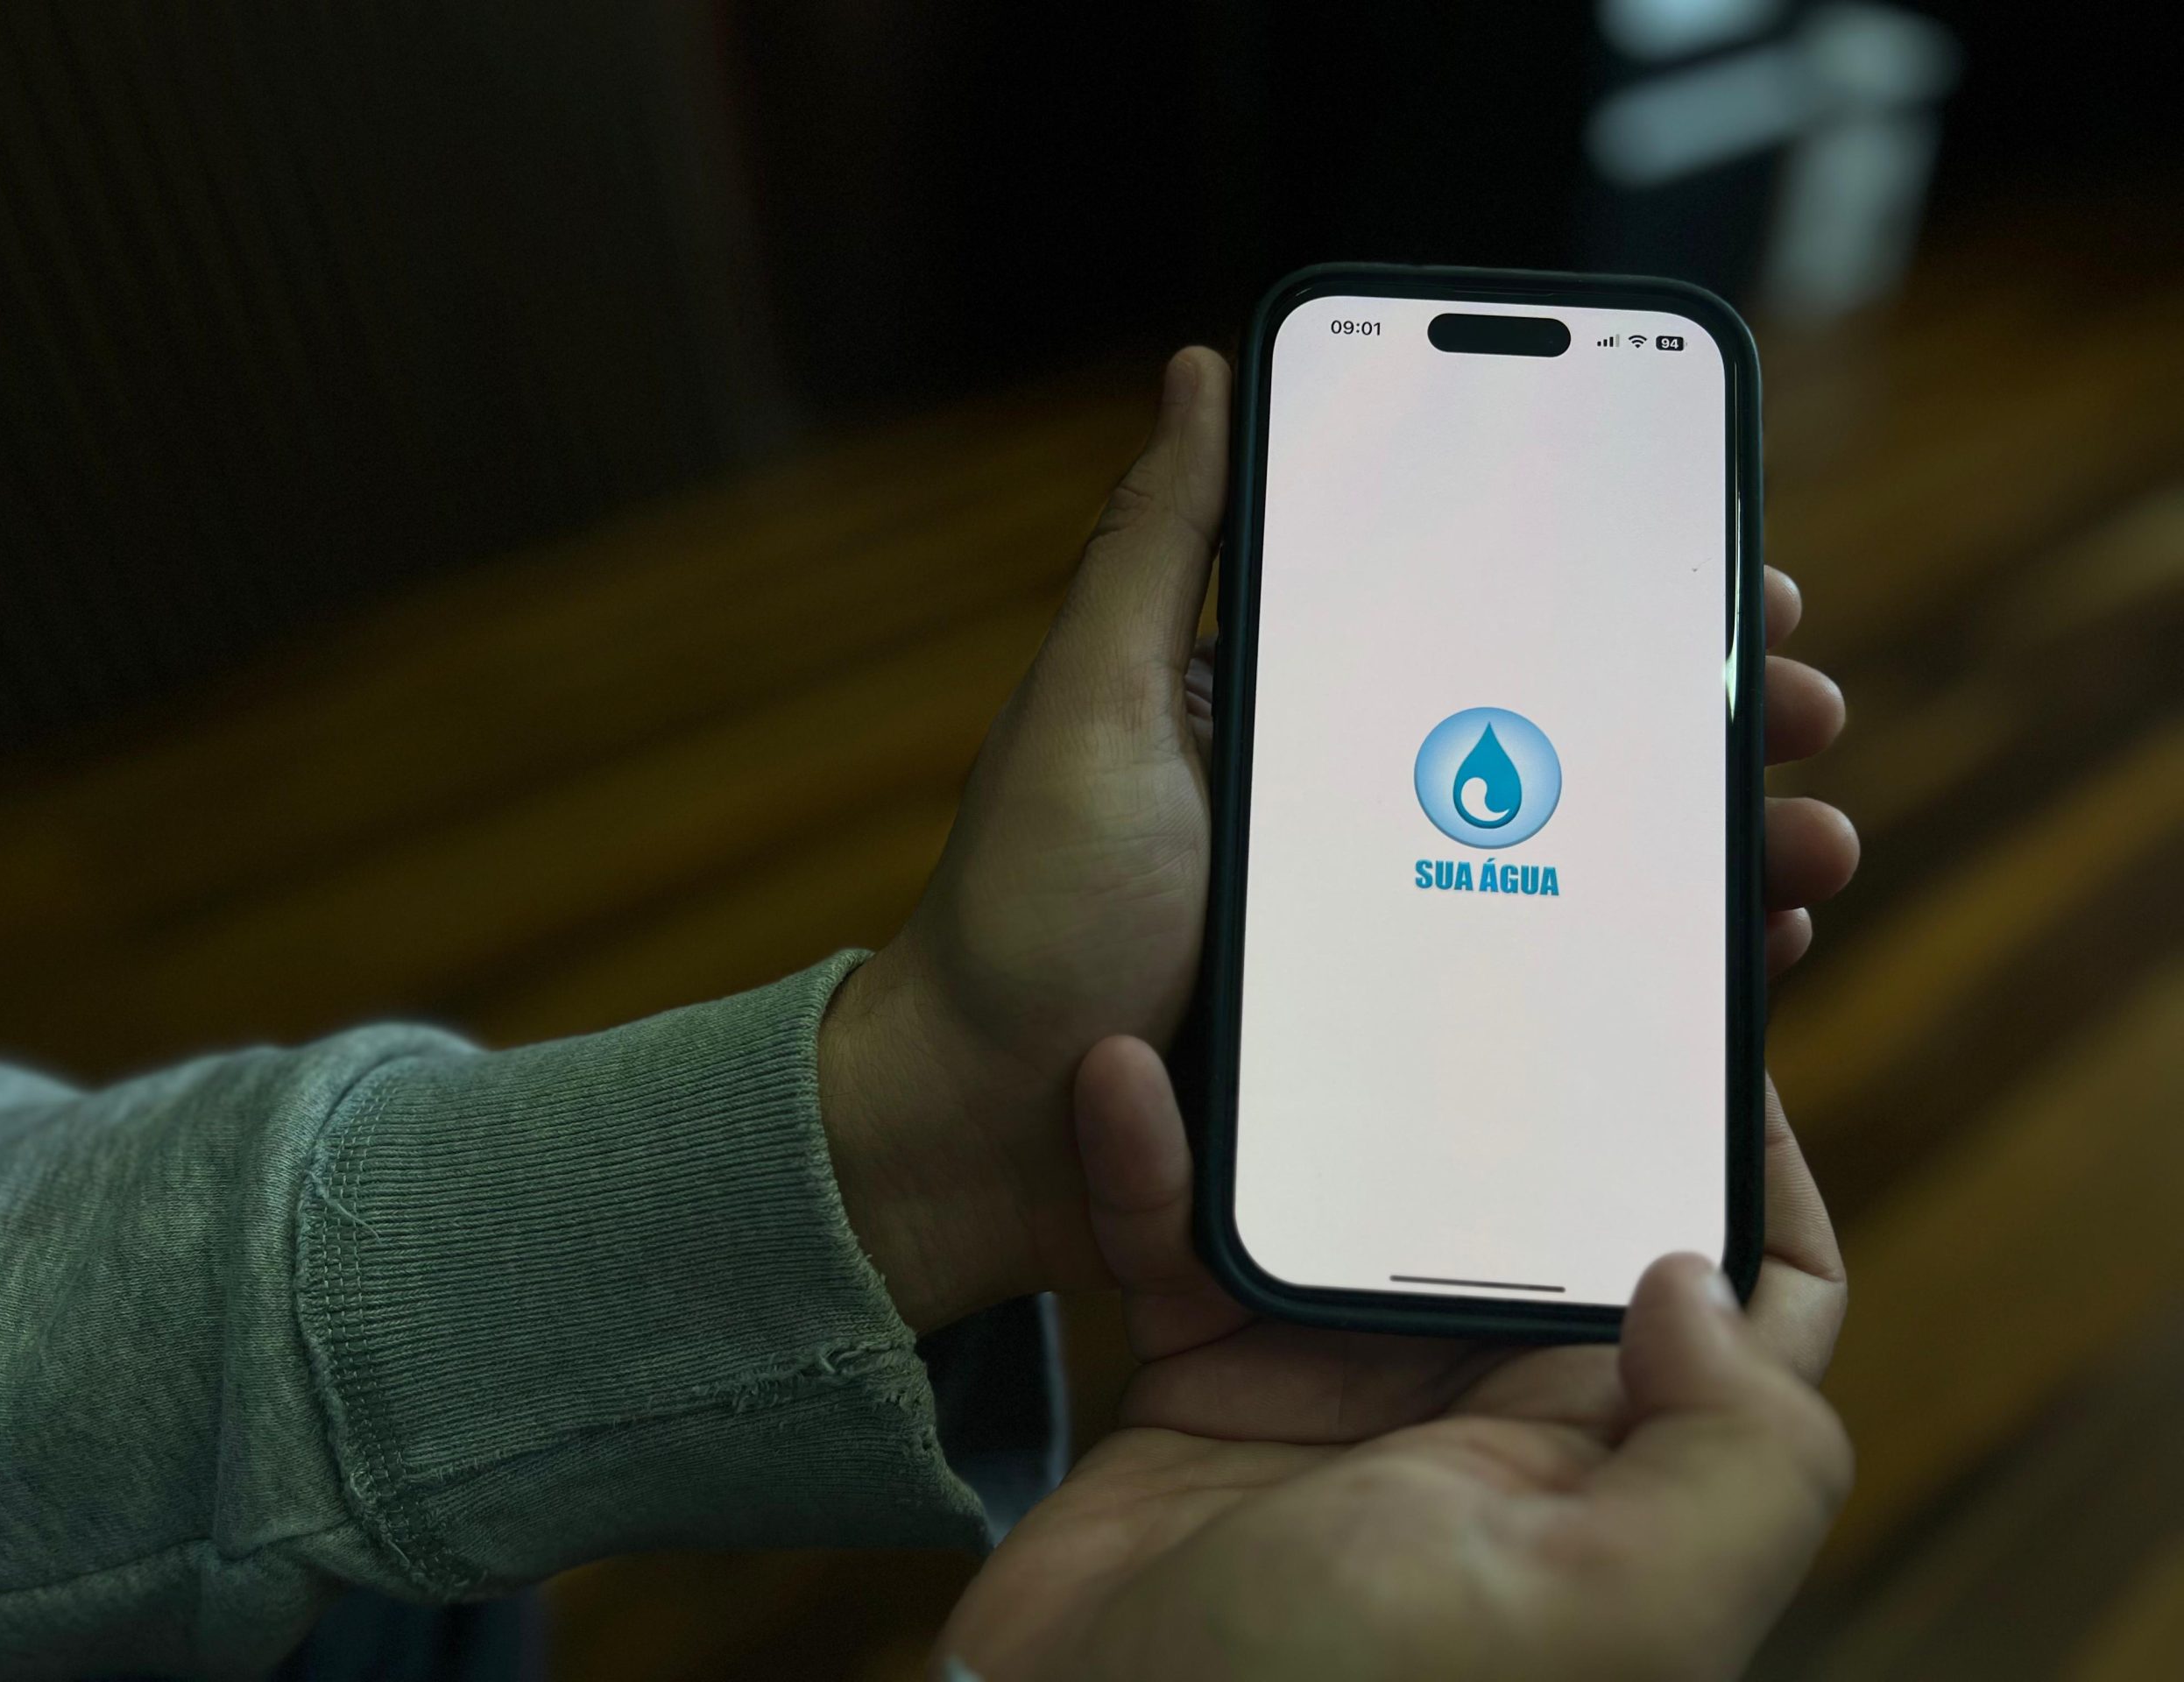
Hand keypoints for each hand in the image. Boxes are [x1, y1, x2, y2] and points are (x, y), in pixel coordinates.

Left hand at [820, 348, 1859, 1333]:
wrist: (984, 1136)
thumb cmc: (1024, 916)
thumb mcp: (1089, 706)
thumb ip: (1158, 547)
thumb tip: (1205, 368)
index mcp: (1293, 715)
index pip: (1483, 628)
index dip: (1613, 598)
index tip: (1728, 576)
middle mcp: (1352, 810)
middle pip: (1559, 746)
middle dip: (1698, 723)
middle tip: (1807, 712)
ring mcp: (1380, 928)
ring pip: (1578, 867)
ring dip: (1707, 848)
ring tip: (1811, 851)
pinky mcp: (1394, 1041)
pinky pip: (1543, 989)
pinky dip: (1642, 968)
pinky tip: (1743, 964)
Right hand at [939, 1040, 1850, 1680]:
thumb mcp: (1596, 1619)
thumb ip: (1727, 1464)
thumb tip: (1704, 1279)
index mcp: (1617, 1471)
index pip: (1756, 1304)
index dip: (1755, 1166)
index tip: (1699, 1020)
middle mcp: (1497, 1426)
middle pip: (1550, 1207)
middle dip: (1529, 1068)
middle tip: (1484, 923)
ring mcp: (1350, 1397)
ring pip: (1365, 1195)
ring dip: (1324, 1091)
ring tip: (1297, 965)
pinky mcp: (1215, 1383)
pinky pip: (1191, 1237)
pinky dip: (1156, 1162)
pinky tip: (1125, 1080)